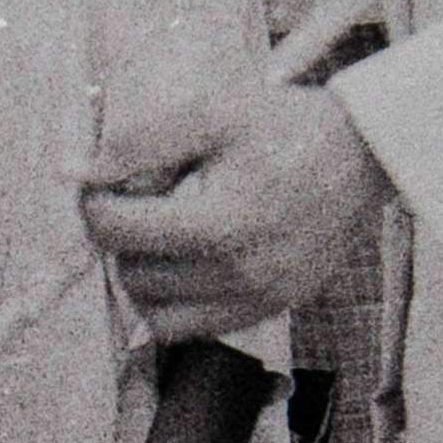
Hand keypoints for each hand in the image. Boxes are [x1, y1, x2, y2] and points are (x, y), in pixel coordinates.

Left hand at [79, 81, 386, 343]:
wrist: (365, 153)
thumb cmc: (288, 127)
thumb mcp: (212, 115)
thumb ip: (140, 144)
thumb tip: (77, 173)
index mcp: (221, 224)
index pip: (116, 232)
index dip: (95, 203)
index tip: (105, 182)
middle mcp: (239, 273)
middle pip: (131, 273)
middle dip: (122, 236)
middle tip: (145, 199)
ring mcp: (257, 298)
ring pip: (154, 311)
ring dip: (144, 272)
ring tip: (168, 229)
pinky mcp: (269, 309)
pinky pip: (190, 327)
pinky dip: (174, 300)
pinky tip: (189, 258)